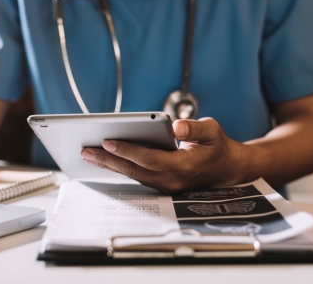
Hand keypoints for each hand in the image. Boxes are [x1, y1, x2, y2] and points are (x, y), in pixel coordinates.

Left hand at [80, 118, 246, 193]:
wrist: (226, 169)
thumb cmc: (217, 146)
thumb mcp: (212, 131)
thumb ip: (195, 129)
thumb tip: (176, 127)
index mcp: (184, 167)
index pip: (149, 158)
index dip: (128, 150)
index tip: (108, 141)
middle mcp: (172, 180)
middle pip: (134, 170)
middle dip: (108, 160)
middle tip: (86, 150)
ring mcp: (165, 185)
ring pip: (132, 174)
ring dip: (110, 164)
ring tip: (89, 153)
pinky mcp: (160, 184)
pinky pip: (136, 175)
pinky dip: (120, 166)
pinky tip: (105, 158)